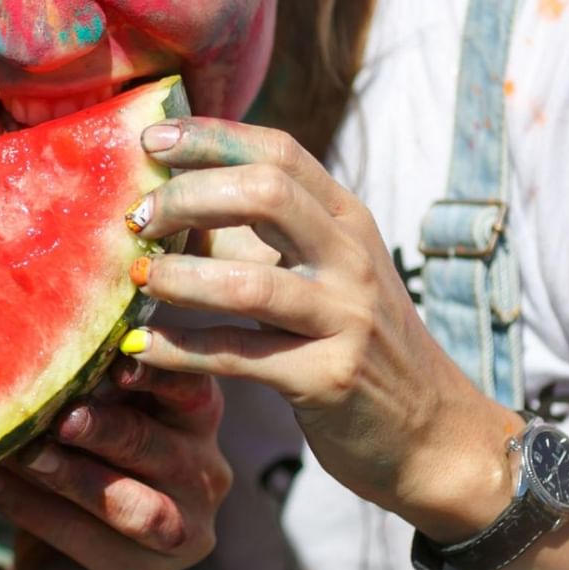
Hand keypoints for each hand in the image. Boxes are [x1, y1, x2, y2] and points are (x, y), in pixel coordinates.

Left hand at [0, 361, 227, 569]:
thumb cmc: (77, 473)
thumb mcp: (88, 428)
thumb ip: (85, 393)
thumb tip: (34, 352)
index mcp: (196, 428)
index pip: (195, 394)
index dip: (161, 377)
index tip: (118, 361)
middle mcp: (203, 481)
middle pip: (165, 451)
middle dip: (110, 429)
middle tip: (62, 415)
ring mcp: (180, 538)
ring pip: (135, 508)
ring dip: (76, 477)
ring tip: (25, 453)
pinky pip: (87, 543)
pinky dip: (34, 510)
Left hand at [125, 117, 517, 536]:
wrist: (432, 432)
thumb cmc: (355, 341)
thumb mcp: (324, 273)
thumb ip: (259, 236)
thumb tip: (172, 200)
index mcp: (347, 220)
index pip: (279, 151)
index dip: (210, 137)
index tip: (151, 138)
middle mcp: (351, 259)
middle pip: (266, 194)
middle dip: (188, 198)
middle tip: (136, 219)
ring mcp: (344, 318)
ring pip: (250, 283)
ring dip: (180, 277)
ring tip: (138, 280)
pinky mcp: (326, 378)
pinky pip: (237, 357)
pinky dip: (179, 351)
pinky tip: (137, 349)